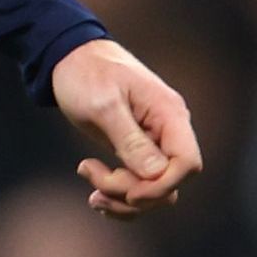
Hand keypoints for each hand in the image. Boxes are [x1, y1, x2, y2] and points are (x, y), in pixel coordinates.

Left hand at [50, 38, 203, 217]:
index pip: (187, 164)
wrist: (69, 58)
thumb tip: (156, 175)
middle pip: (168, 184)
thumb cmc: (86, 73)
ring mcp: (153, 143)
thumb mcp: (103, 105)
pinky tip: (94, 189)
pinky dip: (118, 196)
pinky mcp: (136, 152)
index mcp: (168, 114)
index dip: (161, 186)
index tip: (126, 189)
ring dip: (121, 199)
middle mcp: (167, 131)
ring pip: (153, 191)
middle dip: (130, 191)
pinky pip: (139, 186)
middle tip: (90, 172)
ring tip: (87, 179)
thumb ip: (130, 140)